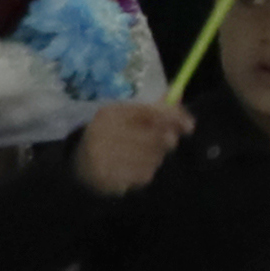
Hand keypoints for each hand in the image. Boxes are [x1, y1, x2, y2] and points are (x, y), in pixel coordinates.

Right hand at [74, 100, 194, 196]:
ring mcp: (103, 157)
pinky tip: (134, 169)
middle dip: (166, 141)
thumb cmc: (111, 136)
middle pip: (154, 137)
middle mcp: (104, 133)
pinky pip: (144, 175)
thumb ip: (154, 107)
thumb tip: (178, 92)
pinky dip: (145, 173)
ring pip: (152, 158)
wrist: (80, 165)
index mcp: (110, 114)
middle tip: (167, 143)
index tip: (190, 125)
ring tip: (144, 156)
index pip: (149, 112)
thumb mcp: (128, 116)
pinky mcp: (107, 178)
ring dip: (156, 158)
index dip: (173, 118)